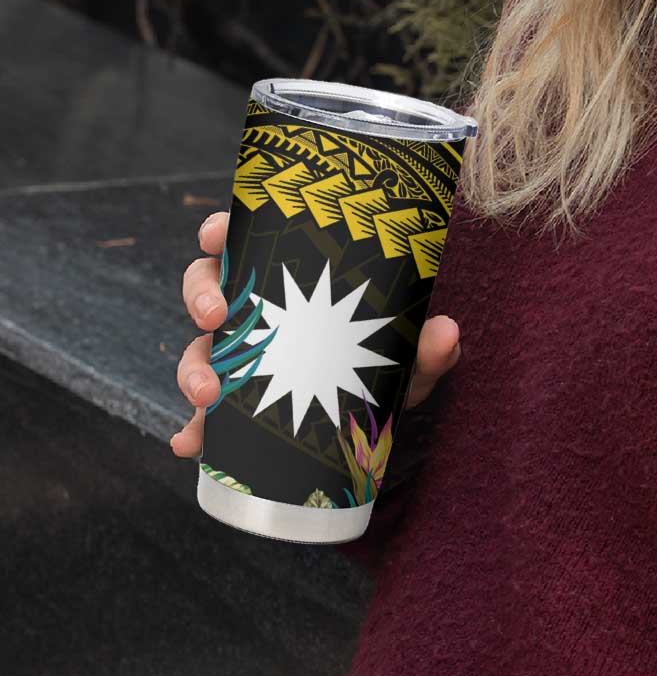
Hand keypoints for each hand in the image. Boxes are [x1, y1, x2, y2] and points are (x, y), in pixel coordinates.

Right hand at [169, 210, 461, 456]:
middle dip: (201, 298)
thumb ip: (427, 346)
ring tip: (207, 395)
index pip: (245, 241)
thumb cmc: (387, 363)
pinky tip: (190, 444)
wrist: (379, 418)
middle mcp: (258, 311)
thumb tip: (447, 332)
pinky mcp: (236, 406)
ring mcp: (243, 357)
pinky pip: (204, 415)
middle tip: (216, 316)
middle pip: (207, 288)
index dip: (219, 231)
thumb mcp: (408, 355)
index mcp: (289, 278)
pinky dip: (192, 430)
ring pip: (199, 349)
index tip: (215, 234)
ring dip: (193, 368)